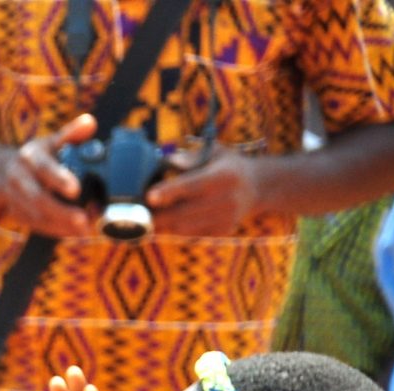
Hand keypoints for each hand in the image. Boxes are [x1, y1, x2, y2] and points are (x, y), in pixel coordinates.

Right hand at [0, 114, 98, 241]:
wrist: (3, 172)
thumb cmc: (38, 155)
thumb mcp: (51, 140)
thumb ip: (71, 133)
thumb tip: (90, 123)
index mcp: (29, 157)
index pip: (43, 169)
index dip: (58, 179)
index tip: (76, 190)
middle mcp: (17, 178)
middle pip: (37, 199)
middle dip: (61, 211)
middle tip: (84, 219)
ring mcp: (14, 199)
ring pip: (36, 216)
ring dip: (60, 225)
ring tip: (85, 229)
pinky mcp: (17, 215)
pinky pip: (36, 226)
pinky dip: (55, 231)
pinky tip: (74, 233)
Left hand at [143, 143, 260, 238]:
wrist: (257, 187)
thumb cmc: (227, 166)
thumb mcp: (214, 153)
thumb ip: (190, 157)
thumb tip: (165, 162)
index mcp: (224, 175)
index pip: (192, 185)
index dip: (169, 191)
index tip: (150, 196)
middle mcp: (227, 198)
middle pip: (183, 212)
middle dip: (157, 215)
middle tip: (136, 213)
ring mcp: (226, 218)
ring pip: (184, 228)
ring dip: (163, 225)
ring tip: (148, 218)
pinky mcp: (223, 231)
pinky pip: (191, 235)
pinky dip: (176, 229)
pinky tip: (169, 222)